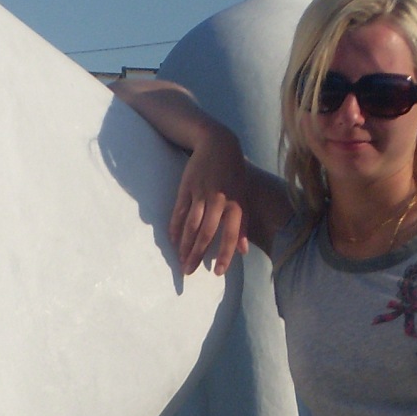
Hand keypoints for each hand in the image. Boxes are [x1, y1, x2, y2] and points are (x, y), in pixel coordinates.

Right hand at [169, 129, 248, 275]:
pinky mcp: (186, 187)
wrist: (217, 142)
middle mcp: (218, 200)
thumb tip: (243, 251)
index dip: (224, 255)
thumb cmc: (234, 173)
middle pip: (205, 233)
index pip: (230, 235)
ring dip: (184, 245)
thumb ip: (243, 224)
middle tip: (188, 272)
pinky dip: (175, 227)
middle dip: (196, 255)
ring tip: (180, 261)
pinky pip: (179, 212)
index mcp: (236, 203)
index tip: (218, 273)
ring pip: (191, 225)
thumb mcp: (244, 195)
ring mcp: (200, 193)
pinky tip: (173, 240)